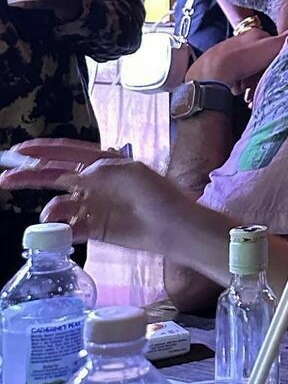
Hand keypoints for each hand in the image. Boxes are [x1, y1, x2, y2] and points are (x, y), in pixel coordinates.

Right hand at [2, 149, 199, 252]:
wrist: (176, 229)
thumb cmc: (158, 195)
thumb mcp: (131, 174)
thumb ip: (101, 171)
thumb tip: (75, 174)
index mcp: (105, 162)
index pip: (68, 152)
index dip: (42, 151)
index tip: (18, 151)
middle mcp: (96, 182)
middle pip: (56, 176)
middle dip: (31, 177)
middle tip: (6, 179)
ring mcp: (94, 205)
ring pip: (60, 205)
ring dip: (51, 210)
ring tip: (50, 216)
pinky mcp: (96, 229)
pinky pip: (70, 228)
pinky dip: (60, 230)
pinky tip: (59, 232)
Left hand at [189, 27, 287, 94]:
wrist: (212, 73)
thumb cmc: (243, 59)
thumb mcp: (271, 47)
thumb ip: (286, 40)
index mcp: (254, 33)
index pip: (274, 43)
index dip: (278, 57)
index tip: (279, 69)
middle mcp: (240, 40)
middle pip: (259, 56)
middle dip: (263, 70)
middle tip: (264, 82)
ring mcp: (227, 53)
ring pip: (247, 67)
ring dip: (250, 78)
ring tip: (250, 89)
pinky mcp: (218, 67)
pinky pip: (234, 75)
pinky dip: (238, 83)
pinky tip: (238, 89)